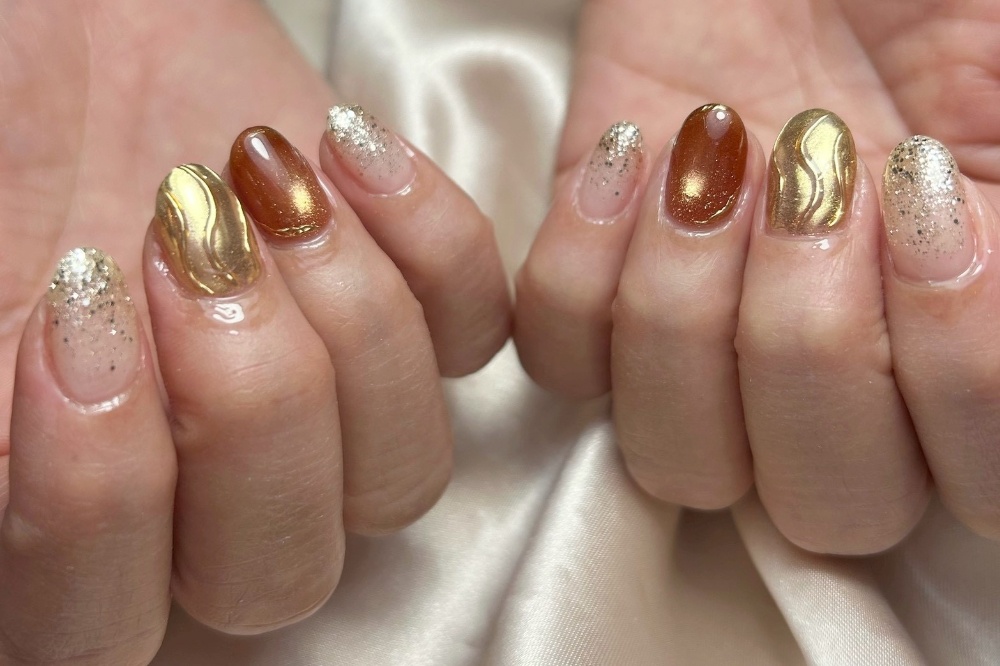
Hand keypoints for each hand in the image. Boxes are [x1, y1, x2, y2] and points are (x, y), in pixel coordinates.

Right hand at [0, 1, 508, 661]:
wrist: (74, 11)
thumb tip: (30, 392)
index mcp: (60, 490)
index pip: (96, 631)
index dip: (92, 506)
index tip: (67, 318)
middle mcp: (202, 478)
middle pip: (280, 573)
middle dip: (250, 408)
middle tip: (186, 243)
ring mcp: (327, 401)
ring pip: (402, 477)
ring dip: (349, 323)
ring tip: (260, 176)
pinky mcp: (411, 302)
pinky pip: (479, 332)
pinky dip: (431, 238)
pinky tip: (343, 147)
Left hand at [516, 0, 999, 553]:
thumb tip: (989, 271)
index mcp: (963, 340)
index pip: (978, 481)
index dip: (958, 367)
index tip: (918, 185)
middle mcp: (841, 375)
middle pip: (826, 503)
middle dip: (812, 343)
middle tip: (813, 184)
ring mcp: (708, 348)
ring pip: (682, 460)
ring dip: (690, 308)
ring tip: (715, 158)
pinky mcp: (595, 293)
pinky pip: (561, 362)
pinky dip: (582, 259)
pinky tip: (631, 150)